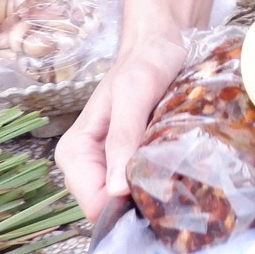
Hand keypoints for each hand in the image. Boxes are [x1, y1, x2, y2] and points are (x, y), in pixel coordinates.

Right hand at [55, 28, 186, 220]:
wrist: (158, 46)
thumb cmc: (144, 64)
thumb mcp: (134, 94)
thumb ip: (122, 138)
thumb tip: (115, 190)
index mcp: (74, 153)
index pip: (93, 203)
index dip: (125, 206)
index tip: (161, 196)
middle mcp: (85, 165)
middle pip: (109, 207)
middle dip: (140, 203)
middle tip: (177, 188)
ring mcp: (106, 166)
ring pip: (126, 200)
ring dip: (151, 194)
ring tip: (180, 178)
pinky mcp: (127, 163)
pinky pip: (139, 187)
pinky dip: (157, 183)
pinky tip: (177, 172)